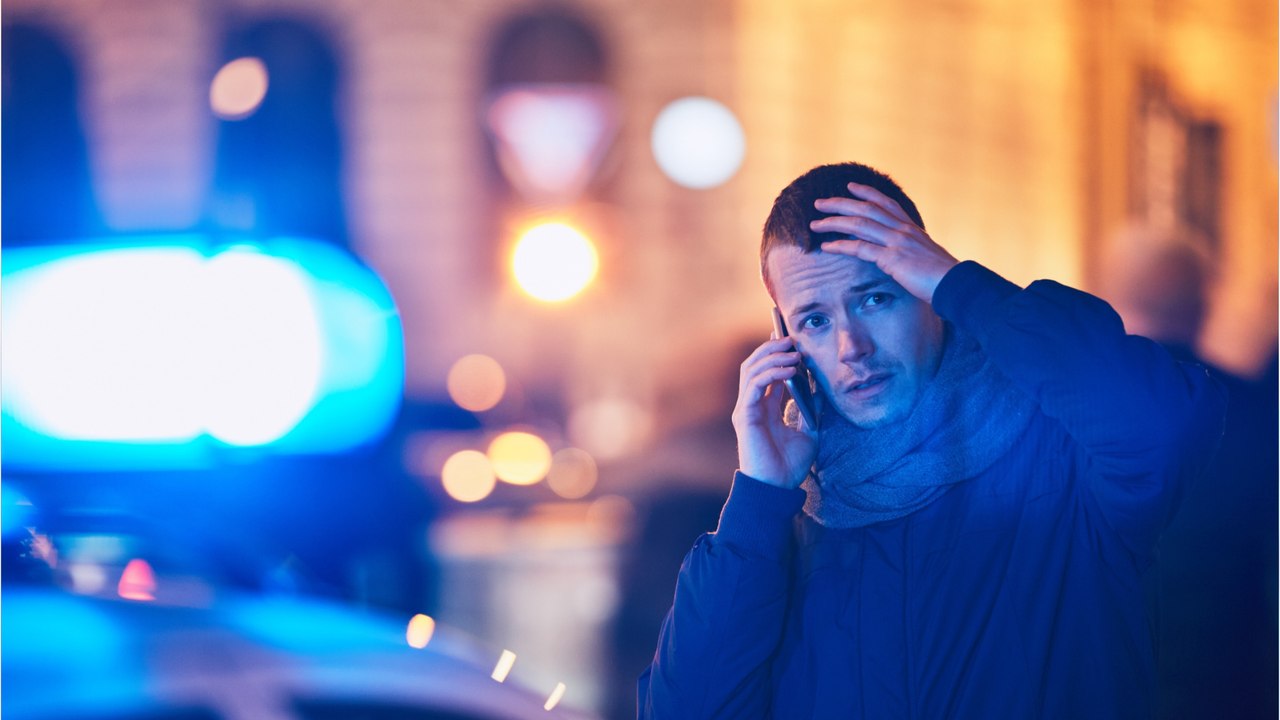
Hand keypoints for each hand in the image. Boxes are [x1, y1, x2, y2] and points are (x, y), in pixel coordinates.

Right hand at [731, 336, 817, 488]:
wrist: (778, 488)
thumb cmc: (789, 465)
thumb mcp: (809, 431)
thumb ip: (811, 409)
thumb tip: (820, 387)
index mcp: (764, 408)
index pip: (765, 372)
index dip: (774, 353)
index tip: (789, 338)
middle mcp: (752, 405)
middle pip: (754, 365)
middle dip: (772, 348)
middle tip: (792, 339)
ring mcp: (746, 409)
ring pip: (751, 370)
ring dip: (772, 356)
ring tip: (793, 351)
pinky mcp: (744, 416)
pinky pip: (754, 385)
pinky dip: (771, 372)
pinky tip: (789, 369)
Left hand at [809, 182, 958, 303]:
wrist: (956, 284)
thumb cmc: (944, 277)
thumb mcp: (928, 258)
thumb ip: (914, 252)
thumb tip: (906, 257)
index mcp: (912, 228)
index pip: (886, 204)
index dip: (867, 193)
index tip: (851, 186)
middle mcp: (903, 230)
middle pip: (866, 209)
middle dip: (840, 204)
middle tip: (819, 203)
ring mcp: (897, 242)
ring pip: (859, 224)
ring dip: (834, 222)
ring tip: (814, 224)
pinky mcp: (892, 258)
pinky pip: (860, 248)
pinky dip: (840, 245)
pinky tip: (826, 246)